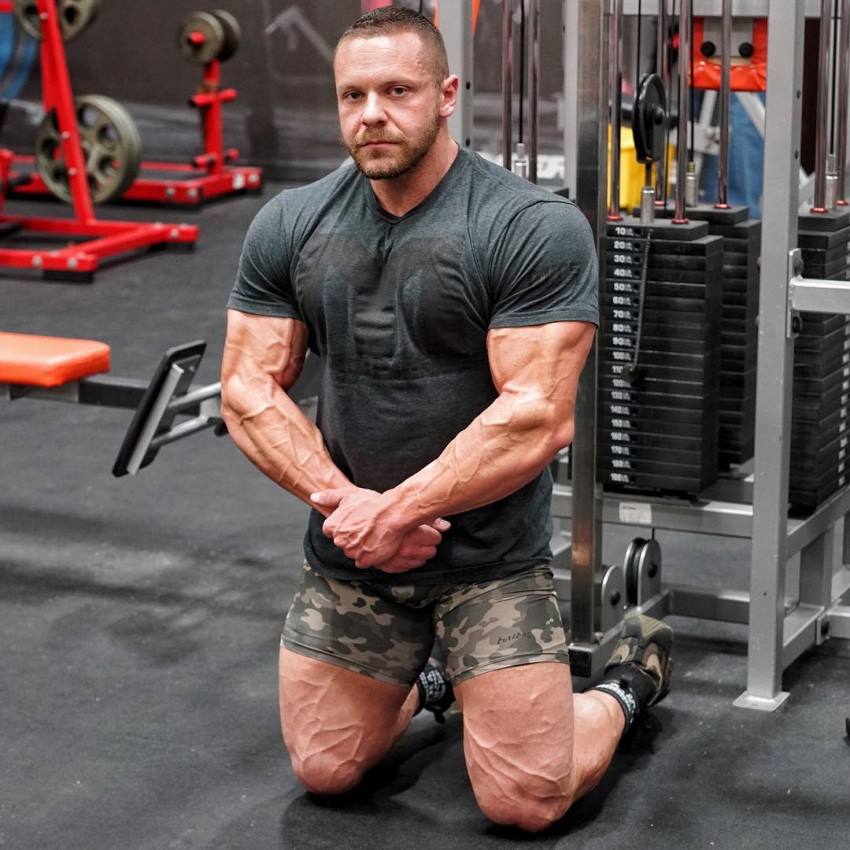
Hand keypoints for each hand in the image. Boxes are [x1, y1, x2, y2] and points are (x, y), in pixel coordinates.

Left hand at [311, 486, 449, 569]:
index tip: (354, 521)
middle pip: (342, 542)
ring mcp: (352, 552)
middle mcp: (339, 541)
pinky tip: (376, 544)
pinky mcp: (365, 560)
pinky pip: (363, 562)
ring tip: (372, 534)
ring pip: (352, 552)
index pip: (330, 531)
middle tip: (365, 527)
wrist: (393, 513)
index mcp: (332, 526)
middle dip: (350, 537)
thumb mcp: (348, 494)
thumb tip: (313, 497)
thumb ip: (328, 497)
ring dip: (360, 546)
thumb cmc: (372, 503)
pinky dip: (368, 556)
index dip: (343, 525)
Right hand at [375, 520, 449, 573]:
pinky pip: (409, 567)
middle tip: (421, 536)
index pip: (436, 538)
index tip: (429, 530)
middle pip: (431, 551)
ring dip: (419, 553)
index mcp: (412, 534)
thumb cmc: (382, 517)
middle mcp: (407, 549)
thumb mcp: (407, 513)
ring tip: (411, 543)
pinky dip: (408, 560)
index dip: (433, 533)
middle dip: (428, 544)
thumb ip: (429, 520)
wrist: (361, 526)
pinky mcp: (391, 567)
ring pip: (422, 561)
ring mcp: (399, 560)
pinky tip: (404, 552)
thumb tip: (445, 525)